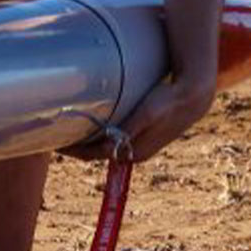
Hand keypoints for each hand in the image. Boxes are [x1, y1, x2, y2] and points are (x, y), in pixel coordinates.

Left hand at [62, 69, 217, 163]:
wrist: (193, 95)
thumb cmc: (168, 103)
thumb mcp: (146, 115)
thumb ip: (127, 131)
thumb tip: (106, 147)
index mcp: (134, 152)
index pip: (94, 155)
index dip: (74, 149)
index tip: (57, 141)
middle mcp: (135, 152)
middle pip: (97, 152)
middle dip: (78, 144)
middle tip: (57, 132)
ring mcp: (139, 144)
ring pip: (105, 145)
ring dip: (88, 138)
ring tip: (70, 128)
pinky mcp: (143, 134)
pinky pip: (114, 137)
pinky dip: (100, 133)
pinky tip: (94, 123)